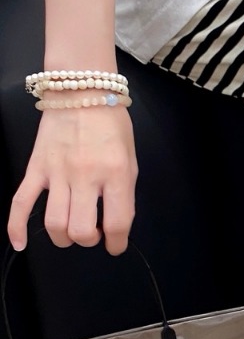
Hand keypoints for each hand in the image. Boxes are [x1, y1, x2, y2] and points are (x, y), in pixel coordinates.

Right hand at [7, 105, 137, 254]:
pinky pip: (20, 202)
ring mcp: (57, 172)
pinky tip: (20, 244)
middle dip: (88, 240)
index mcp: (116, 174)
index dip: (117, 243)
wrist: (82, 92)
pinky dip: (16, 227)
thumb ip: (124, 193)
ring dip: (63, 237)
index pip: (116, 223)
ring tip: (70, 233)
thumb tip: (115, 224)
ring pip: (54, 223)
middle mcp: (85, 176)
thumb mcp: (131, 160)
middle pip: (81, 230)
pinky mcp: (35, 168)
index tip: (115, 246)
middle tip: (92, 233)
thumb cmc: (112, 126)